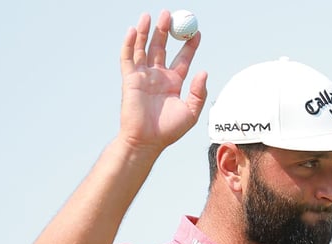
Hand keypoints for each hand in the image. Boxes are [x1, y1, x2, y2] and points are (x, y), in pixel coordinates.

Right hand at [118, 11, 207, 156]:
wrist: (147, 141)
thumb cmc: (168, 130)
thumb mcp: (191, 112)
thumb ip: (199, 92)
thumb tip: (203, 72)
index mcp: (174, 82)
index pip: (182, 58)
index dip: (189, 45)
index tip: (197, 32)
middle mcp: (158, 76)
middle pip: (162, 47)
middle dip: (166, 31)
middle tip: (171, 15)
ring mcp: (143, 76)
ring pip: (144, 48)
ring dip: (147, 31)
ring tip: (152, 15)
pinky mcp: (130, 79)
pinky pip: (128, 58)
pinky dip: (129, 43)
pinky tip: (133, 30)